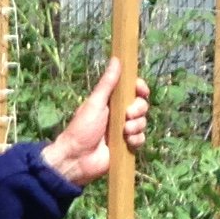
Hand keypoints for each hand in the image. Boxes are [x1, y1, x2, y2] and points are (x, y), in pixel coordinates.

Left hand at [42, 61, 149, 186]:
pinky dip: (136, 140)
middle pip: (141, 106)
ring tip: (123, 131)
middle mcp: (119, 114)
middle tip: (127, 115)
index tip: (141, 89)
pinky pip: (141, 139)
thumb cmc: (82, 128)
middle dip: (138, 109)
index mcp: (111, 102)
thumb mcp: (95, 103)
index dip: (140, 89)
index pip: (133, 90)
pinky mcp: (127, 146)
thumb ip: (107, 82)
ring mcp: (124, 131)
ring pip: (143, 123)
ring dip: (136, 126)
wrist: (77, 159)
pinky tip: (126, 142)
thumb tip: (116, 59)